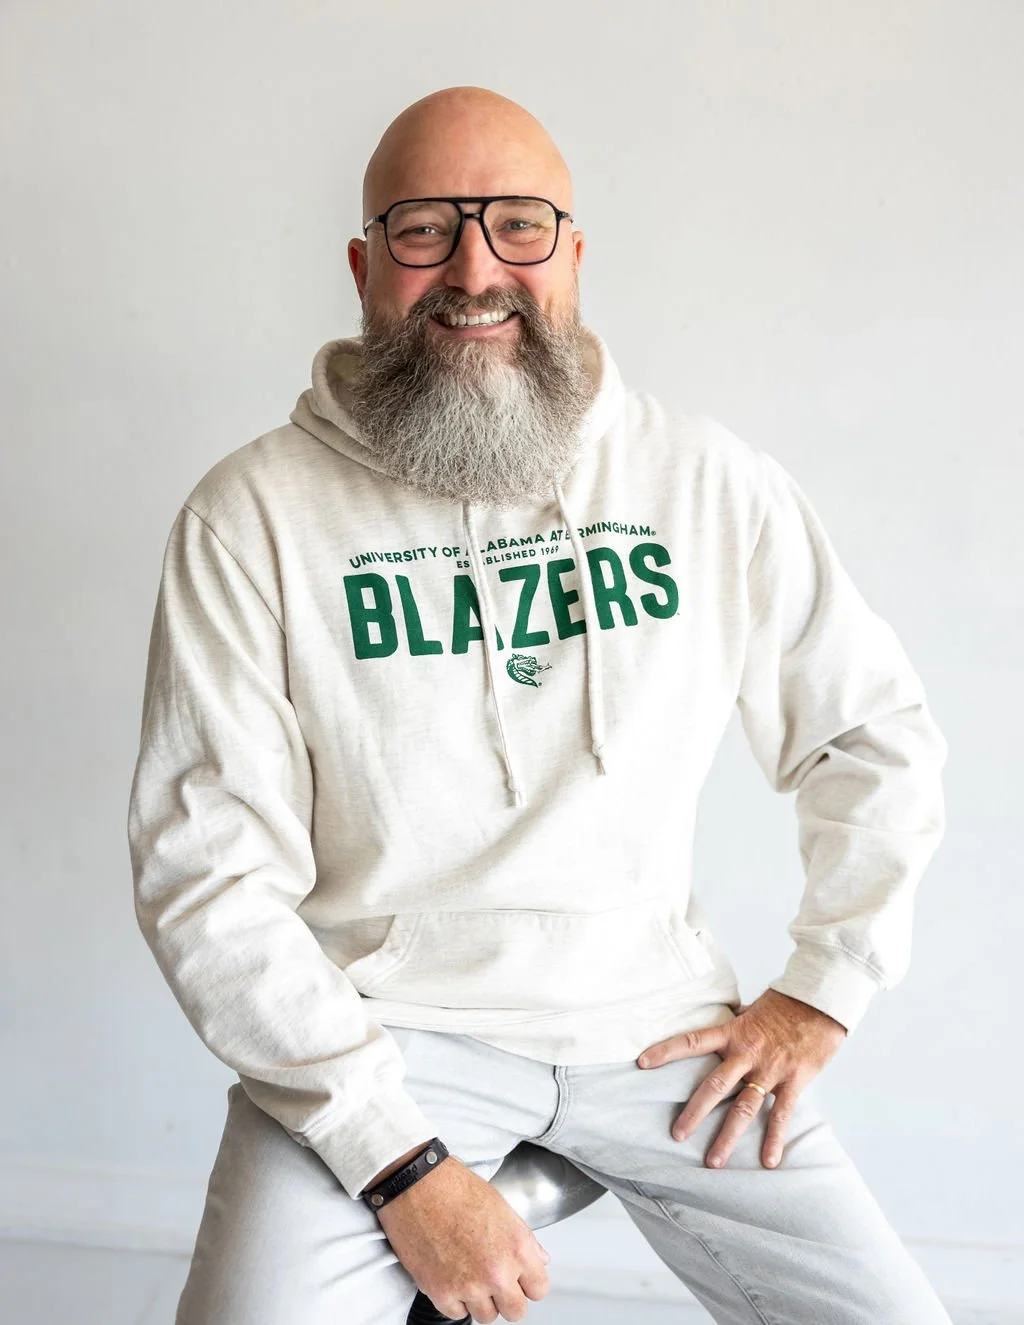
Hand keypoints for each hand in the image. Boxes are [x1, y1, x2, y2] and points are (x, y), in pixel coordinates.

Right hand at [376, 1152, 550, 1322]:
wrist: (417, 1186)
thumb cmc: (456, 1189)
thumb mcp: (501, 1207)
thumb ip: (524, 1240)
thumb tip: (539, 1260)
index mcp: (517, 1248)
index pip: (539, 1290)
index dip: (529, 1283)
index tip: (521, 1279)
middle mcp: (496, 1272)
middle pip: (516, 1311)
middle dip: (508, 1297)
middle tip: (496, 1280)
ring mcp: (469, 1286)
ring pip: (487, 1316)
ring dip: (481, 1300)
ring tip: (471, 1273)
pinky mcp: (441, 1293)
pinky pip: (457, 1314)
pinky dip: (455, 1300)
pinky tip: (452, 1275)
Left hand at [637, 989, 846, 1169]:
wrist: (820, 1001)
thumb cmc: (786, 1004)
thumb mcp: (752, 1010)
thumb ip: (735, 1025)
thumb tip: (719, 1027)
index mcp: (734, 1032)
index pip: (691, 1041)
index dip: (666, 1051)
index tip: (642, 1063)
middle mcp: (747, 1053)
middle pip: (714, 1085)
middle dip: (694, 1112)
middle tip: (677, 1135)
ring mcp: (770, 1069)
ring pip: (744, 1107)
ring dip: (728, 1136)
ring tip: (713, 1161)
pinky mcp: (794, 1080)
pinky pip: (782, 1114)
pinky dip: (775, 1139)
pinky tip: (769, 1161)